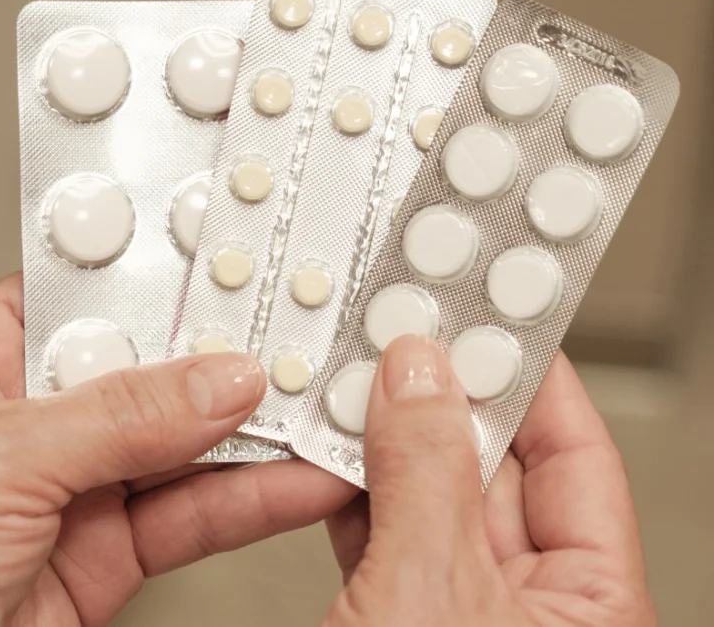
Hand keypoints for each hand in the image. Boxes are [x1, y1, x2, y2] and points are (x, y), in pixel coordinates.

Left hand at [0, 273, 356, 625]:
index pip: (86, 301)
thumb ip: (119, 416)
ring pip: (180, 442)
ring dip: (251, 433)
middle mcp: (27, 415)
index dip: (158, 285)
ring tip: (315, 412)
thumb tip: (216, 381)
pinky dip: (248, 498)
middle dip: (222, 362)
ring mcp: (72, 482)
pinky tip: (294, 479)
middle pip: (146, 370)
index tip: (230, 268)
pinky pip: (190, 511)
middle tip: (294, 342)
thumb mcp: (0, 458)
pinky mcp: (107, 546)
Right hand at [323, 336, 653, 626]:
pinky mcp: (393, 615)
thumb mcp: (430, 591)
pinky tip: (329, 451)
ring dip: (383, 442)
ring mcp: (457, 611)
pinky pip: (381, 534)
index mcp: (588, 606)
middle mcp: (528, 605)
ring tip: (354, 387)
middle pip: (494, 471)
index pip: (577, 460)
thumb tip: (419, 380)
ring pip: (428, 498)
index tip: (486, 321)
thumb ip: (426, 478)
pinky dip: (350, 491)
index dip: (531, 380)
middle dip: (440, 403)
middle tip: (404, 342)